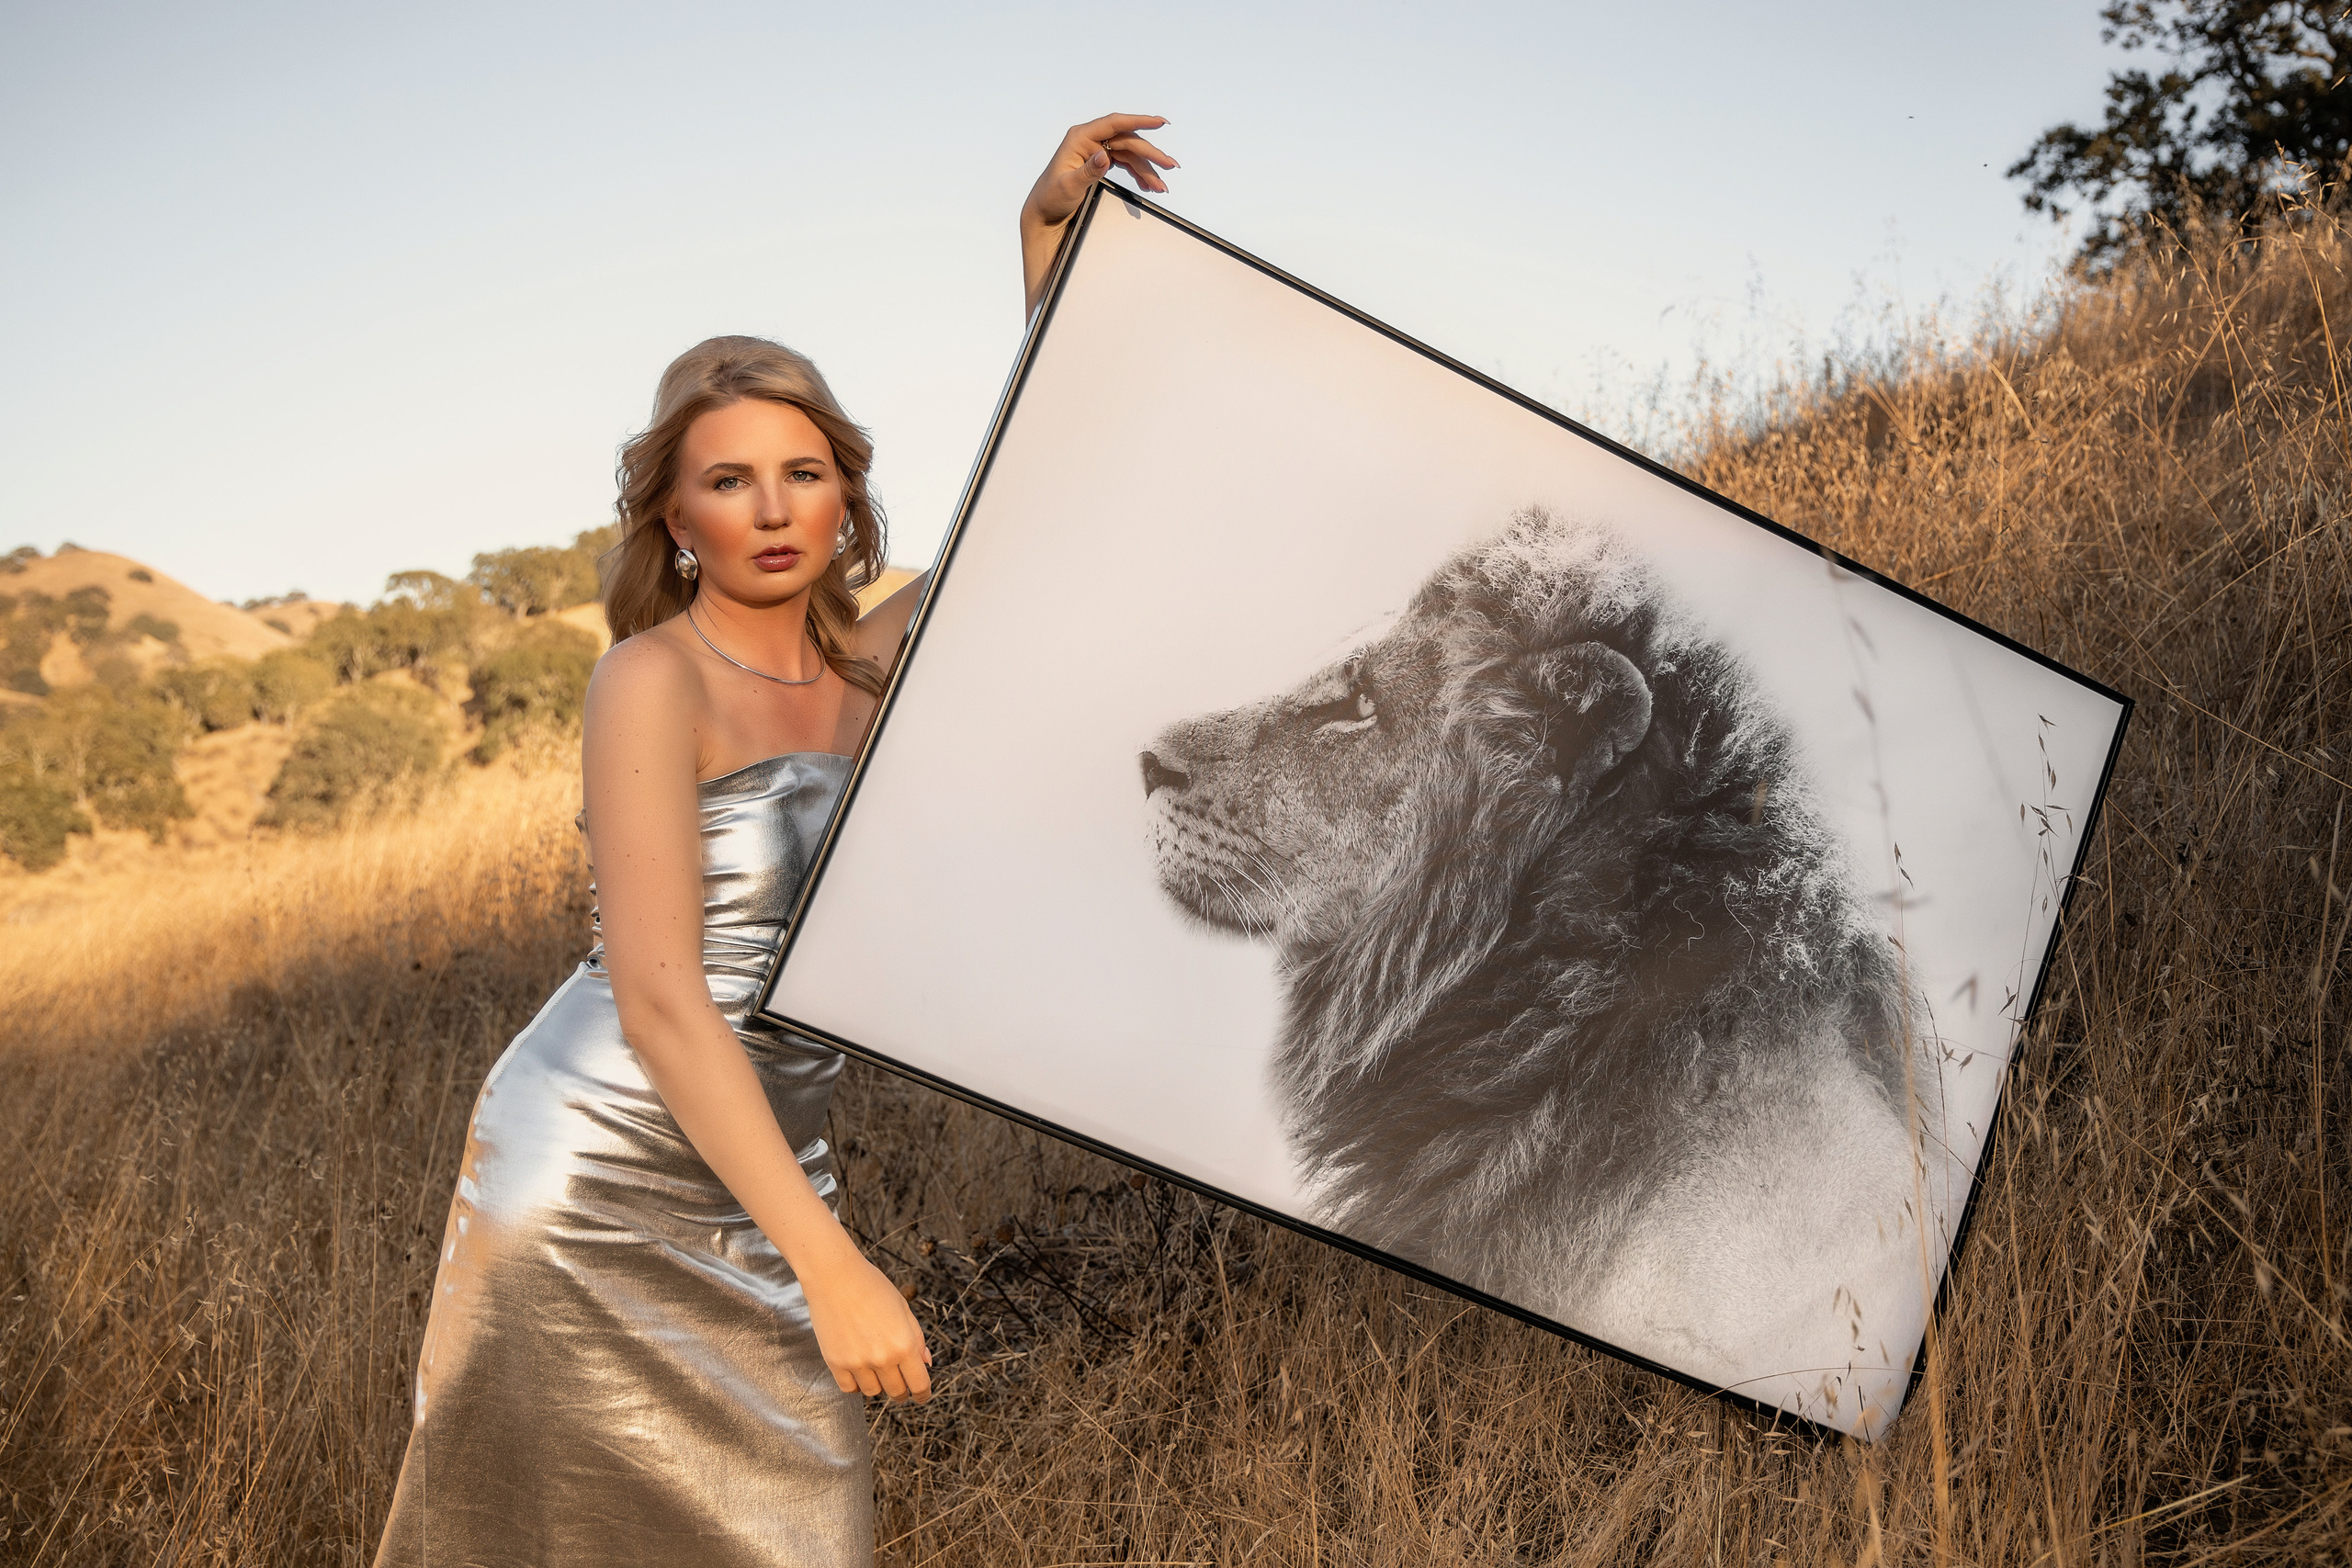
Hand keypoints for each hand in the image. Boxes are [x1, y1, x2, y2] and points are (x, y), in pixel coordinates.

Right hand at [800, 1246, 932, 1401]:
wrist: (836, 1277)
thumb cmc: (873, 1287)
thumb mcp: (904, 1309)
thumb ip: (917, 1339)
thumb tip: (926, 1363)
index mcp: (904, 1344)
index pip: (919, 1384)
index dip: (922, 1394)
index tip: (921, 1395)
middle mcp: (883, 1358)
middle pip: (896, 1392)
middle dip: (901, 1390)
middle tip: (899, 1383)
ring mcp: (858, 1363)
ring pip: (873, 1392)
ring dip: (878, 1385)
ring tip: (876, 1369)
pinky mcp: (836, 1363)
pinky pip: (849, 1388)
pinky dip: (856, 1383)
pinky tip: (859, 1370)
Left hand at [1021, 113, 1178, 315]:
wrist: (1044, 215)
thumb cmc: (1050, 198)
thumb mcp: (1068, 186)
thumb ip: (1087, 171)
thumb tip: (1104, 156)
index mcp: (1079, 138)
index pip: (1114, 124)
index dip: (1139, 120)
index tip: (1159, 122)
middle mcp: (1089, 141)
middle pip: (1128, 141)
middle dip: (1151, 153)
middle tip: (1170, 165)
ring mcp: (1096, 152)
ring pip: (1129, 154)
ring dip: (1147, 168)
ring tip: (1161, 185)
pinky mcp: (1100, 163)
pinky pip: (1125, 164)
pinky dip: (1138, 174)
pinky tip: (1149, 185)